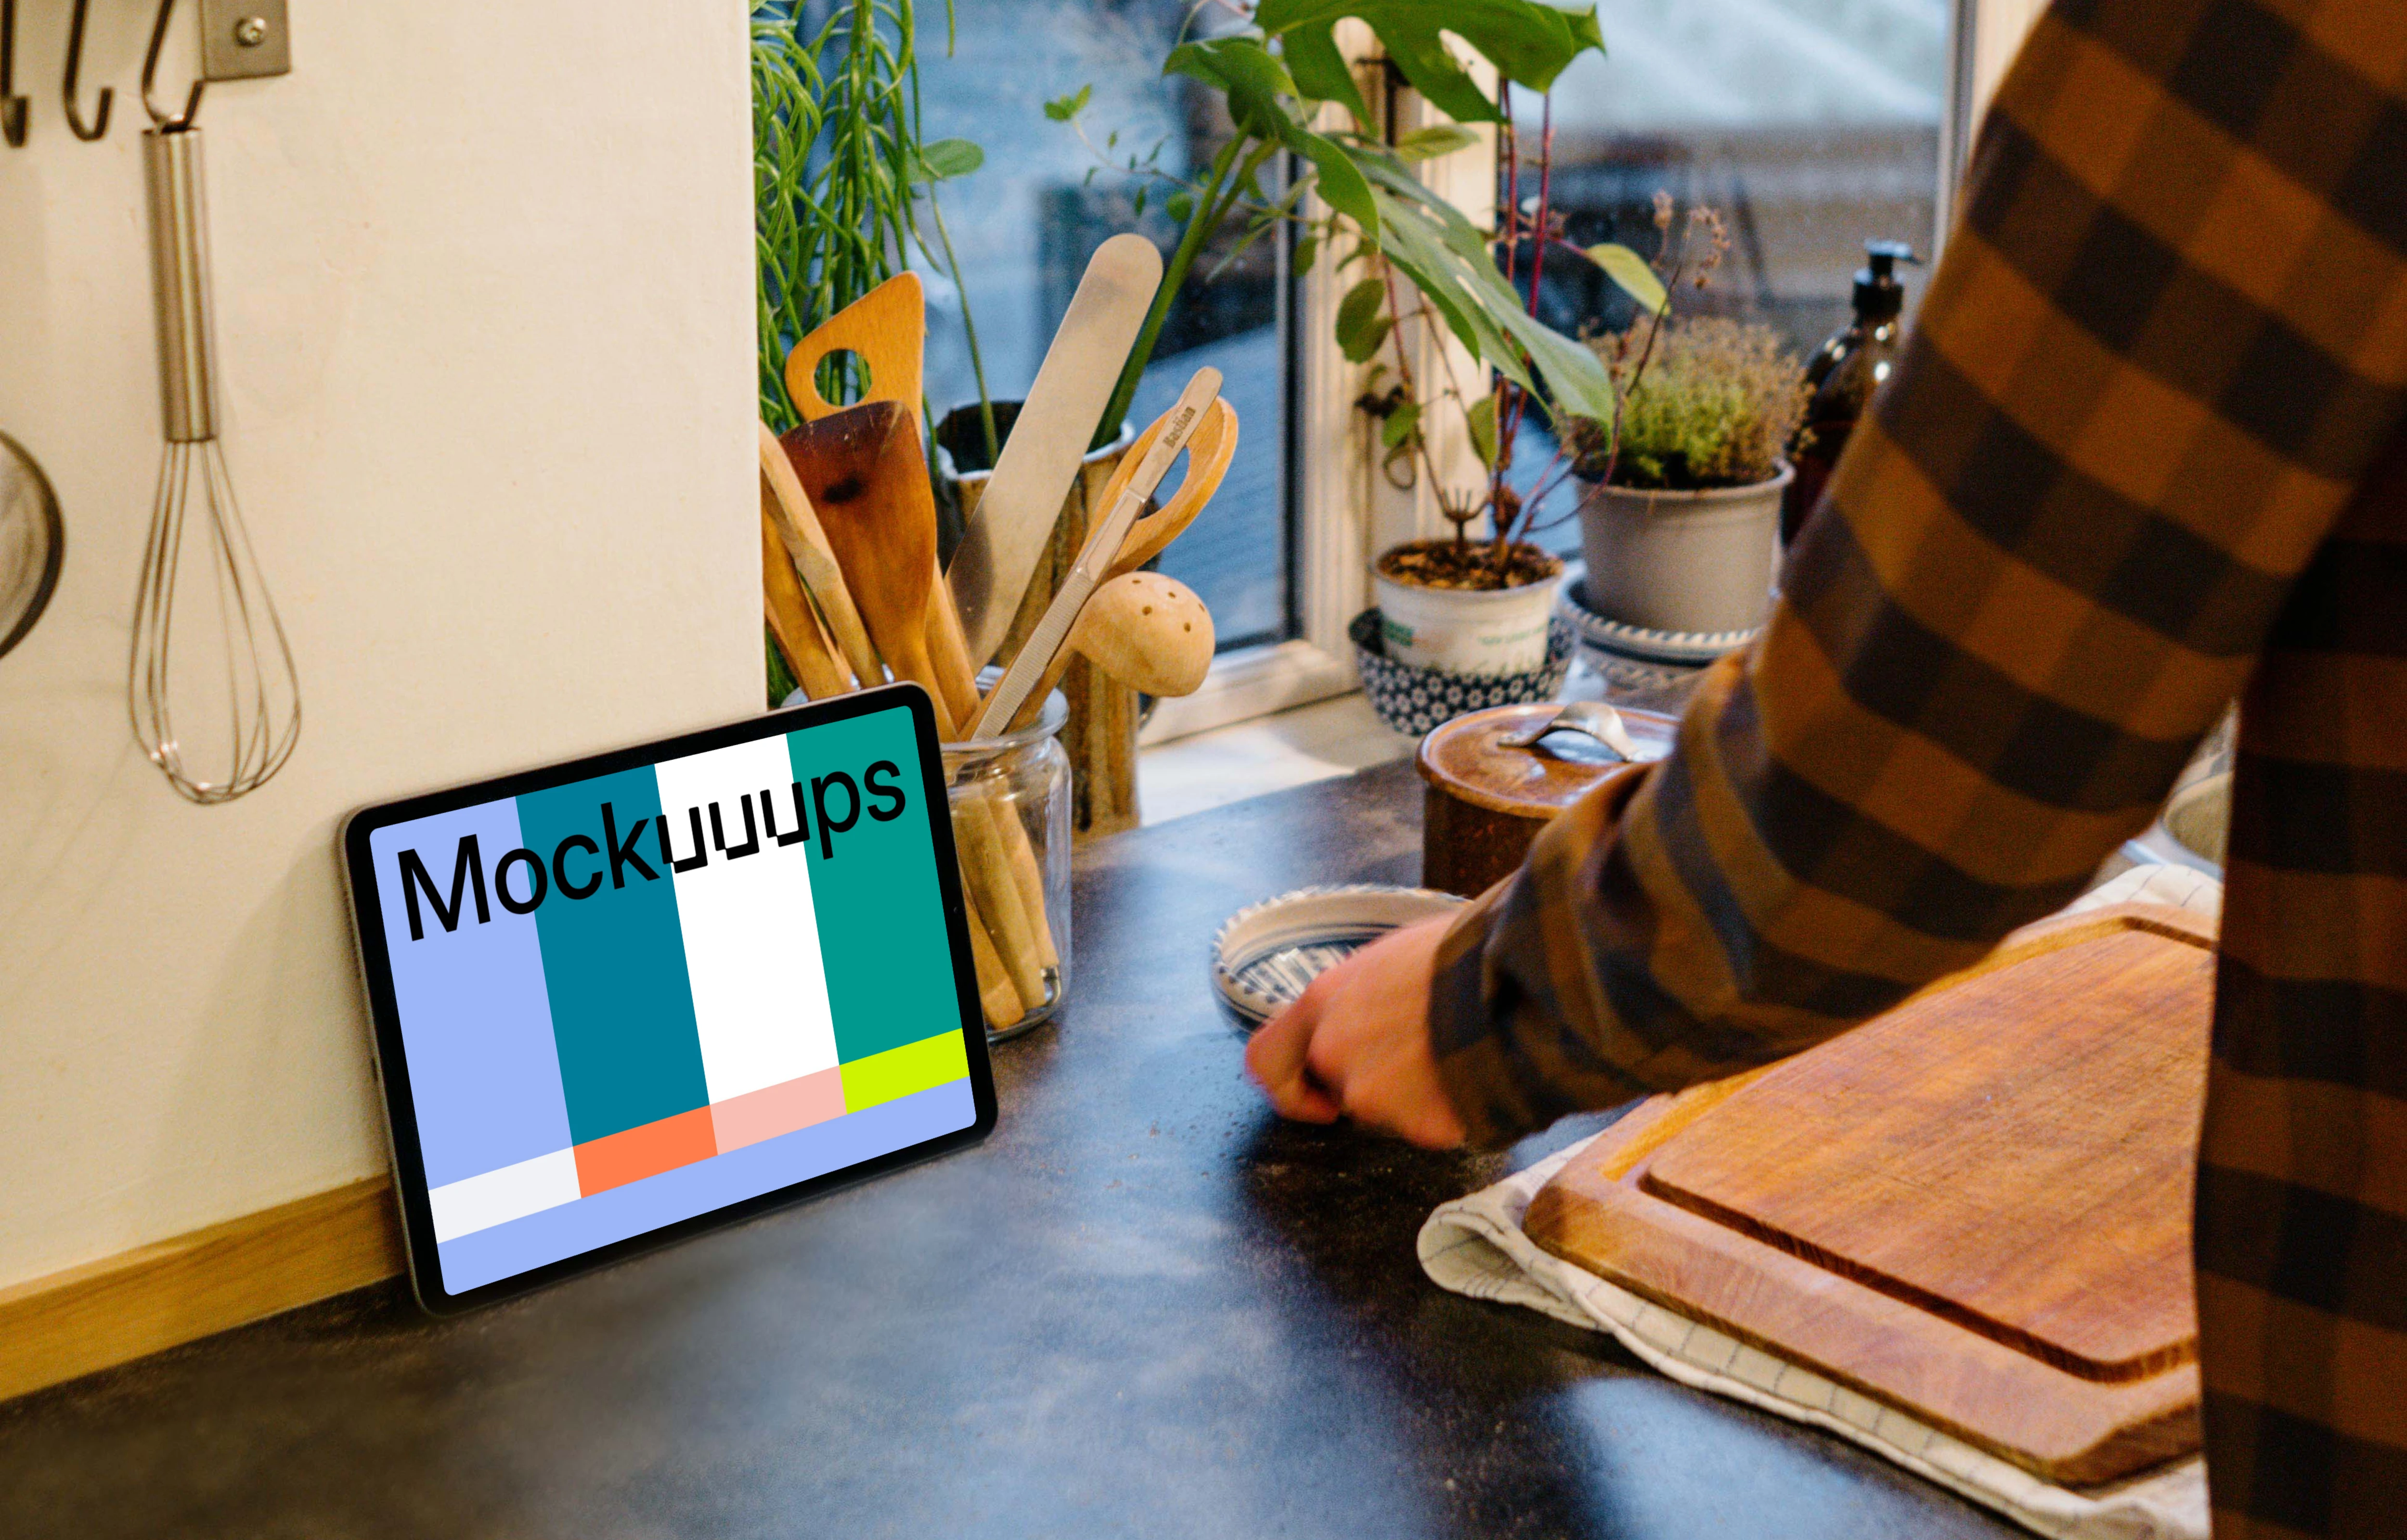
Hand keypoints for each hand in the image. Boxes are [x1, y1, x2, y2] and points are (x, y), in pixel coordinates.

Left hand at [1244, 914, 1466, 1148]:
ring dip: (1415, 1096)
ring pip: (1385, 1112)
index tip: (1316, 1099)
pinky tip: (1476, 1073)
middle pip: (1337, 1091)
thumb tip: (1369, 1014)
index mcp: (1323, 1002)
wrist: (1523, 980)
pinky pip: (1430, 1128)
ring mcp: (1372, 1094)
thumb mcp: (1392, 959)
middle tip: (1415, 1066)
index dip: (1286, 1087)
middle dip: (1371, 1087)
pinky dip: (1451, 1112)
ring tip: (1459, 1051)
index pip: (1264, 1060)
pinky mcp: (1417, 1127)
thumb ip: (1361, 999)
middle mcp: (1334, 1051)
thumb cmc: (1464, 954)